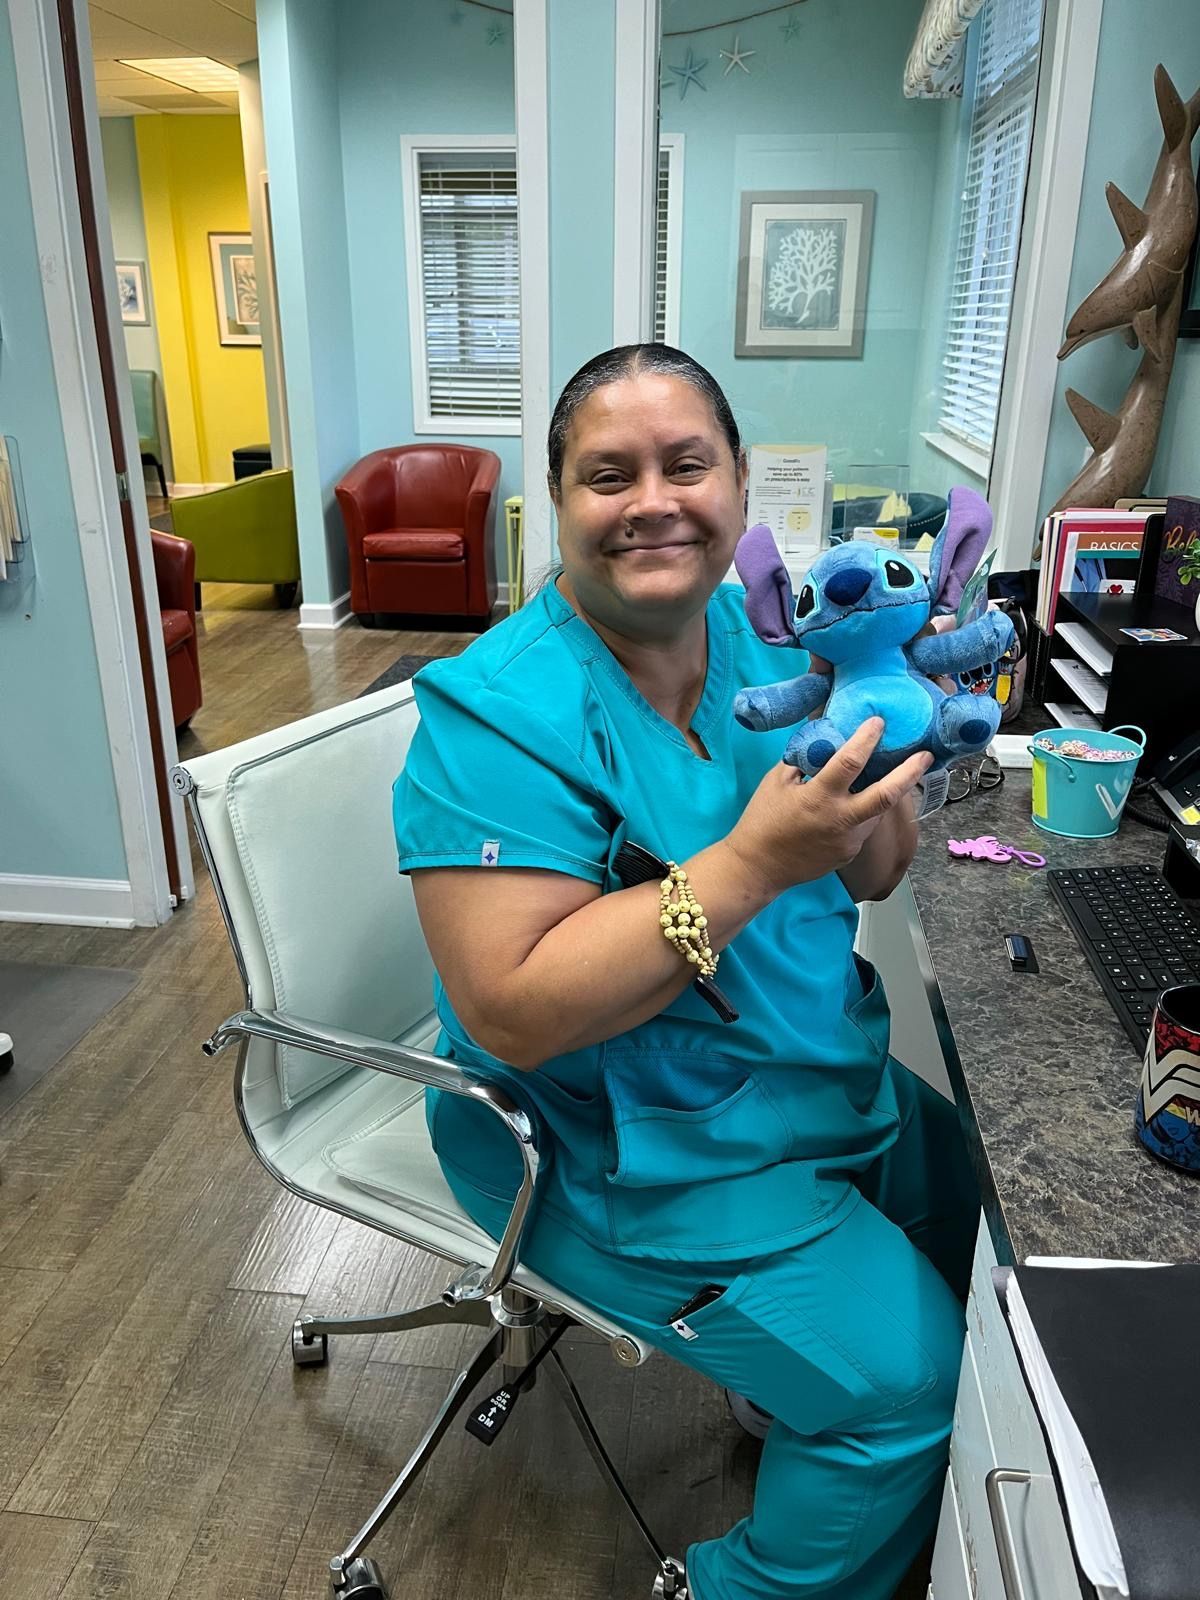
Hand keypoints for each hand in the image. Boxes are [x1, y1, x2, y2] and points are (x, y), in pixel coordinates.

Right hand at [726, 718, 931, 898]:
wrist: (758, 867)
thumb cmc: (762, 820)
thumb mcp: (777, 781)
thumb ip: (804, 761)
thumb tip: (824, 740)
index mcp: (819, 797)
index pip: (851, 761)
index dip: (867, 739)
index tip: (878, 722)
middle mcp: (840, 820)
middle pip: (886, 795)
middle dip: (909, 773)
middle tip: (925, 755)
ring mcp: (848, 840)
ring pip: (877, 812)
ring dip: (885, 792)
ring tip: (894, 775)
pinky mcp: (849, 853)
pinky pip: (863, 827)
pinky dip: (864, 812)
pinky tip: (858, 804)